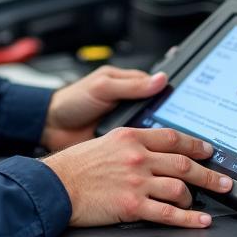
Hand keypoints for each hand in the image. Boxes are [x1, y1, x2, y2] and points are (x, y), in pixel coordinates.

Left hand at [40, 66, 168, 150]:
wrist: (50, 126)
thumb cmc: (72, 101)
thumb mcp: (102, 87)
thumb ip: (131, 86)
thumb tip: (161, 79)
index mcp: (128, 84)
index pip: (159, 89)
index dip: (172, 99)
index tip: (186, 110)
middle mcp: (131, 104)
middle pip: (160, 114)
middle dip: (168, 124)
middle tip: (180, 134)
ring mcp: (127, 126)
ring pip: (152, 133)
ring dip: (157, 141)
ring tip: (169, 147)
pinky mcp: (121, 144)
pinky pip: (139, 148)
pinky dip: (144, 152)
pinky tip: (150, 157)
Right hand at [42, 126, 231, 227]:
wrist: (54, 185)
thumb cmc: (73, 167)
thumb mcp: (103, 142)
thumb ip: (129, 144)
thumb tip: (149, 151)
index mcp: (130, 138)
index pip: (172, 137)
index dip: (195, 145)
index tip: (207, 151)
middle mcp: (137, 157)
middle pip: (183, 163)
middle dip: (209, 173)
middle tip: (224, 180)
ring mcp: (136, 181)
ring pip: (180, 187)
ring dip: (197, 196)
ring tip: (204, 203)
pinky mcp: (133, 205)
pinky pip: (169, 213)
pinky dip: (190, 218)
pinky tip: (200, 220)